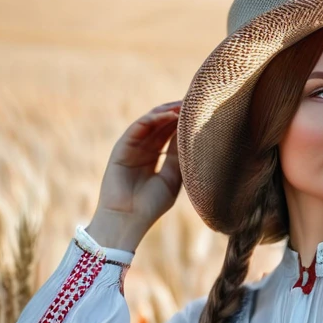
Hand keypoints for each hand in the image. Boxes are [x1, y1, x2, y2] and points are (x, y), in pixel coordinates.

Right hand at [88, 100, 184, 250]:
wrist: (127, 220)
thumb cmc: (151, 206)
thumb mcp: (172, 178)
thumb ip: (179, 156)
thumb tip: (192, 135)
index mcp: (155, 158)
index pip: (170, 134)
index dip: (184, 123)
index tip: (201, 112)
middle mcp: (143, 150)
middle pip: (161, 124)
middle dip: (177, 112)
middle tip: (195, 102)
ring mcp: (132, 147)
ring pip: (150, 122)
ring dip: (167, 112)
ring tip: (184, 105)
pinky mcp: (122, 147)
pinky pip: (138, 127)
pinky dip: (153, 119)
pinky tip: (169, 115)